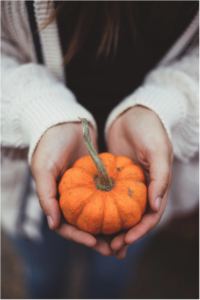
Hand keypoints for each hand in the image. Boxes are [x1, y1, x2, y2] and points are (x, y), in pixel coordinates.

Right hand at [31, 122, 114, 255]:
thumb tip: (53, 225)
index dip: (79, 237)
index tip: (94, 242)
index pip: (67, 226)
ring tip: (125, 238)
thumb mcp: (43, 168)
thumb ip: (45, 196)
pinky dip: (117, 208)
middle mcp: (73, 198)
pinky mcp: (99, 180)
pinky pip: (108, 198)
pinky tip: (129, 215)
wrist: (64, 123)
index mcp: (57, 199)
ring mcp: (87, 190)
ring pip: (100, 215)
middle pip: (86, 226)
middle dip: (99, 239)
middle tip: (114, 250)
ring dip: (111, 229)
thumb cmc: (50, 145)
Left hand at [107, 106, 172, 258]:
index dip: (141, 231)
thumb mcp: (158, 149)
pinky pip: (108, 197)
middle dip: (125, 235)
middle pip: (135, 218)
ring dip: (113, 228)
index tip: (125, 241)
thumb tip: (155, 207)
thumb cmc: (149, 129)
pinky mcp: (115, 178)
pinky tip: (90, 219)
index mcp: (158, 185)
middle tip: (110, 248)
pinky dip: (101, 209)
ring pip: (121, 212)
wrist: (133, 113)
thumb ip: (160, 177)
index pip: (151, 215)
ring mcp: (128, 184)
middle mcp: (144, 188)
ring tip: (100, 242)